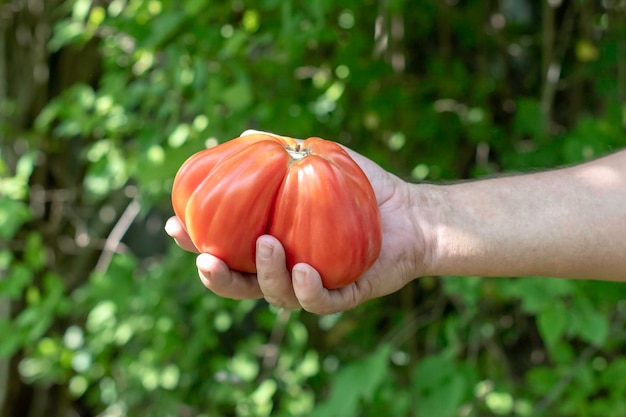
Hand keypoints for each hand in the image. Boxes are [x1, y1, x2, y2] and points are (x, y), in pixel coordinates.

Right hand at [165, 130, 431, 313]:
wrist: (411, 213)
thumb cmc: (364, 191)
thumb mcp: (322, 162)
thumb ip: (285, 152)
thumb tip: (244, 135)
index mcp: (273, 244)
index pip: (227, 248)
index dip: (198, 243)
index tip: (175, 226)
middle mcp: (287, 269)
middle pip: (241, 283)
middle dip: (217, 276)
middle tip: (204, 258)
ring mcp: (313, 285)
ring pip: (276, 294)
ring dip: (264, 274)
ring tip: (265, 245)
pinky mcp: (343, 295)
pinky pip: (319, 300)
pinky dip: (307, 289)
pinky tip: (303, 269)